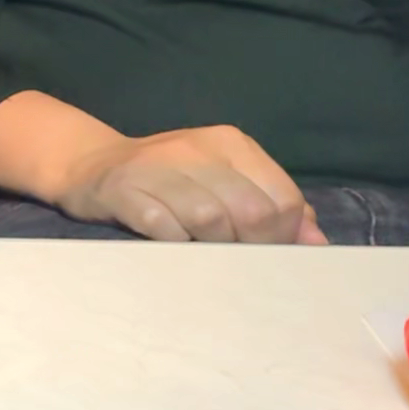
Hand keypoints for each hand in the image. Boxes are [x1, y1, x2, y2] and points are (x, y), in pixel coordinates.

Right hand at [52, 125, 328, 243]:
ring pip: (211, 219)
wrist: (91, 165)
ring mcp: (159, 167)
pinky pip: (165, 228)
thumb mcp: (223, 179)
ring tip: (206, 257)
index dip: (283, 237)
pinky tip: (174, 249)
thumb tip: (316, 242)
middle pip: (252, 211)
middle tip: (239, 265)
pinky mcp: (125, 190)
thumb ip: (270, 204)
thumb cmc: (168, 180)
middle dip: (253, 248)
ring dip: (213, 249)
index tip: (267, 256)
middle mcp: (198, 149)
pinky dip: (177, 246)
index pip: (282, 197)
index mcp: (231, 144)